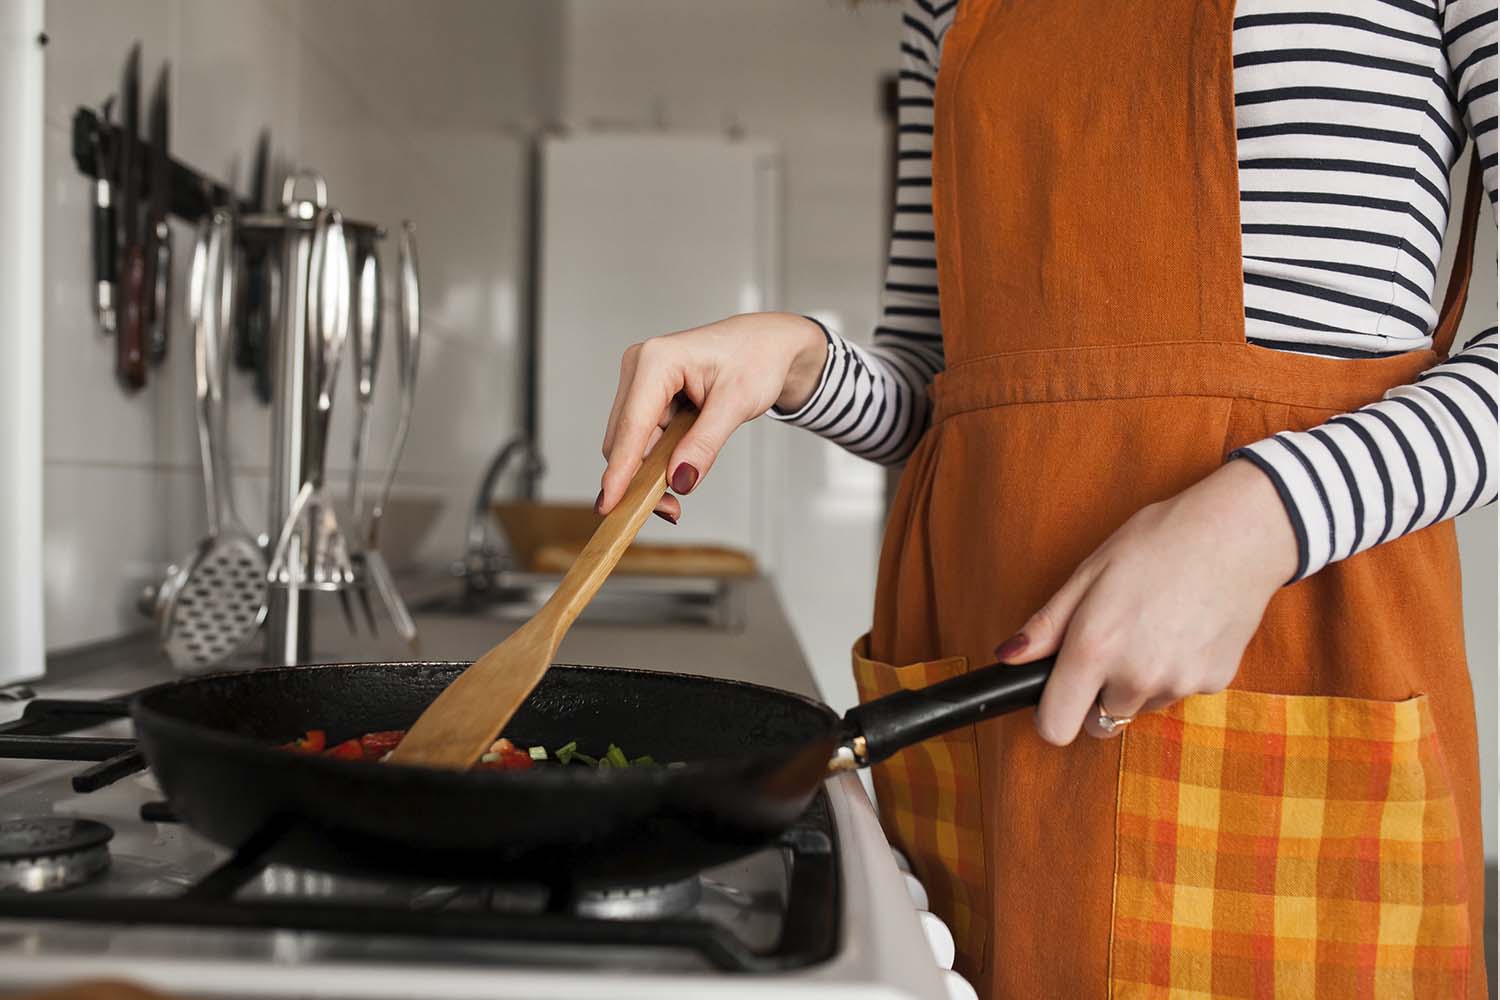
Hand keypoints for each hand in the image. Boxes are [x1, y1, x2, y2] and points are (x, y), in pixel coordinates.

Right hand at [597, 313, 826, 520]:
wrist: (767, 344)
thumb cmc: (757, 359)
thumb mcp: (737, 404)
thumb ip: (705, 444)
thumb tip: (679, 481)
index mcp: (657, 360)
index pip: (632, 426)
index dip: (621, 470)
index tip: (609, 504)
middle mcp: (640, 367)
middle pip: (625, 439)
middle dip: (641, 478)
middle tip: (672, 509)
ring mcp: (640, 381)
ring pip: (632, 443)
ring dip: (651, 471)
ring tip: (681, 488)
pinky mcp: (647, 396)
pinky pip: (643, 438)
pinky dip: (657, 459)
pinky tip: (679, 468)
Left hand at [996, 459, 1298, 744]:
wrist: (1238, 534)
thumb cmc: (1157, 542)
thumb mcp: (1090, 572)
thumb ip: (1046, 625)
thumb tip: (1008, 658)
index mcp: (1094, 649)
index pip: (1055, 728)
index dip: (1050, 714)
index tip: (1057, 693)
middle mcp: (1135, 677)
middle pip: (1099, 722)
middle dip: (1096, 695)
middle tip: (1112, 645)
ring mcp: (1177, 684)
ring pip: (1139, 707)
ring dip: (1136, 683)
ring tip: (1152, 627)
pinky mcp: (1213, 683)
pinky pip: (1177, 692)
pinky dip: (1174, 672)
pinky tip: (1183, 628)